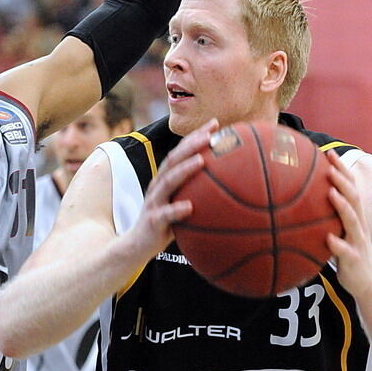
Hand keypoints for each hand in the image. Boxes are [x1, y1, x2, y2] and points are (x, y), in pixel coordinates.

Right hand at [128, 118, 217, 259]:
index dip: (196, 137)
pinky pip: (165, 214)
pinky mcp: (152, 220)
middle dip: (191, 144)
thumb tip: (234, 191)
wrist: (137, 246)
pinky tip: (190, 207)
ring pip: (168, 181)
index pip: (181, 152)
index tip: (215, 124)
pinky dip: (176, 209)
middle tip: (210, 134)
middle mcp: (158, 185)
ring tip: (202, 160)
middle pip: (174, 159)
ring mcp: (154, 202)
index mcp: (166, 179)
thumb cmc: (165, 226)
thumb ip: (200, 196)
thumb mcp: (182, 207)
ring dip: (185, 169)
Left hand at [326, 150, 371, 296]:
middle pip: (353, 197)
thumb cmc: (347, 255)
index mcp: (353, 217)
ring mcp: (357, 242)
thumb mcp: (336, 232)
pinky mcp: (354, 260)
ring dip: (342, 205)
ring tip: (330, 192)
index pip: (349, 187)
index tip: (328, 152)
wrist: (368, 285)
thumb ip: (322, 217)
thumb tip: (293, 203)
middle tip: (329, 165)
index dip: (340, 170)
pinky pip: (345, 251)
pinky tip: (327, 239)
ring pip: (352, 220)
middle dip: (342, 179)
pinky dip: (337, 244)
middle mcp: (358, 225)